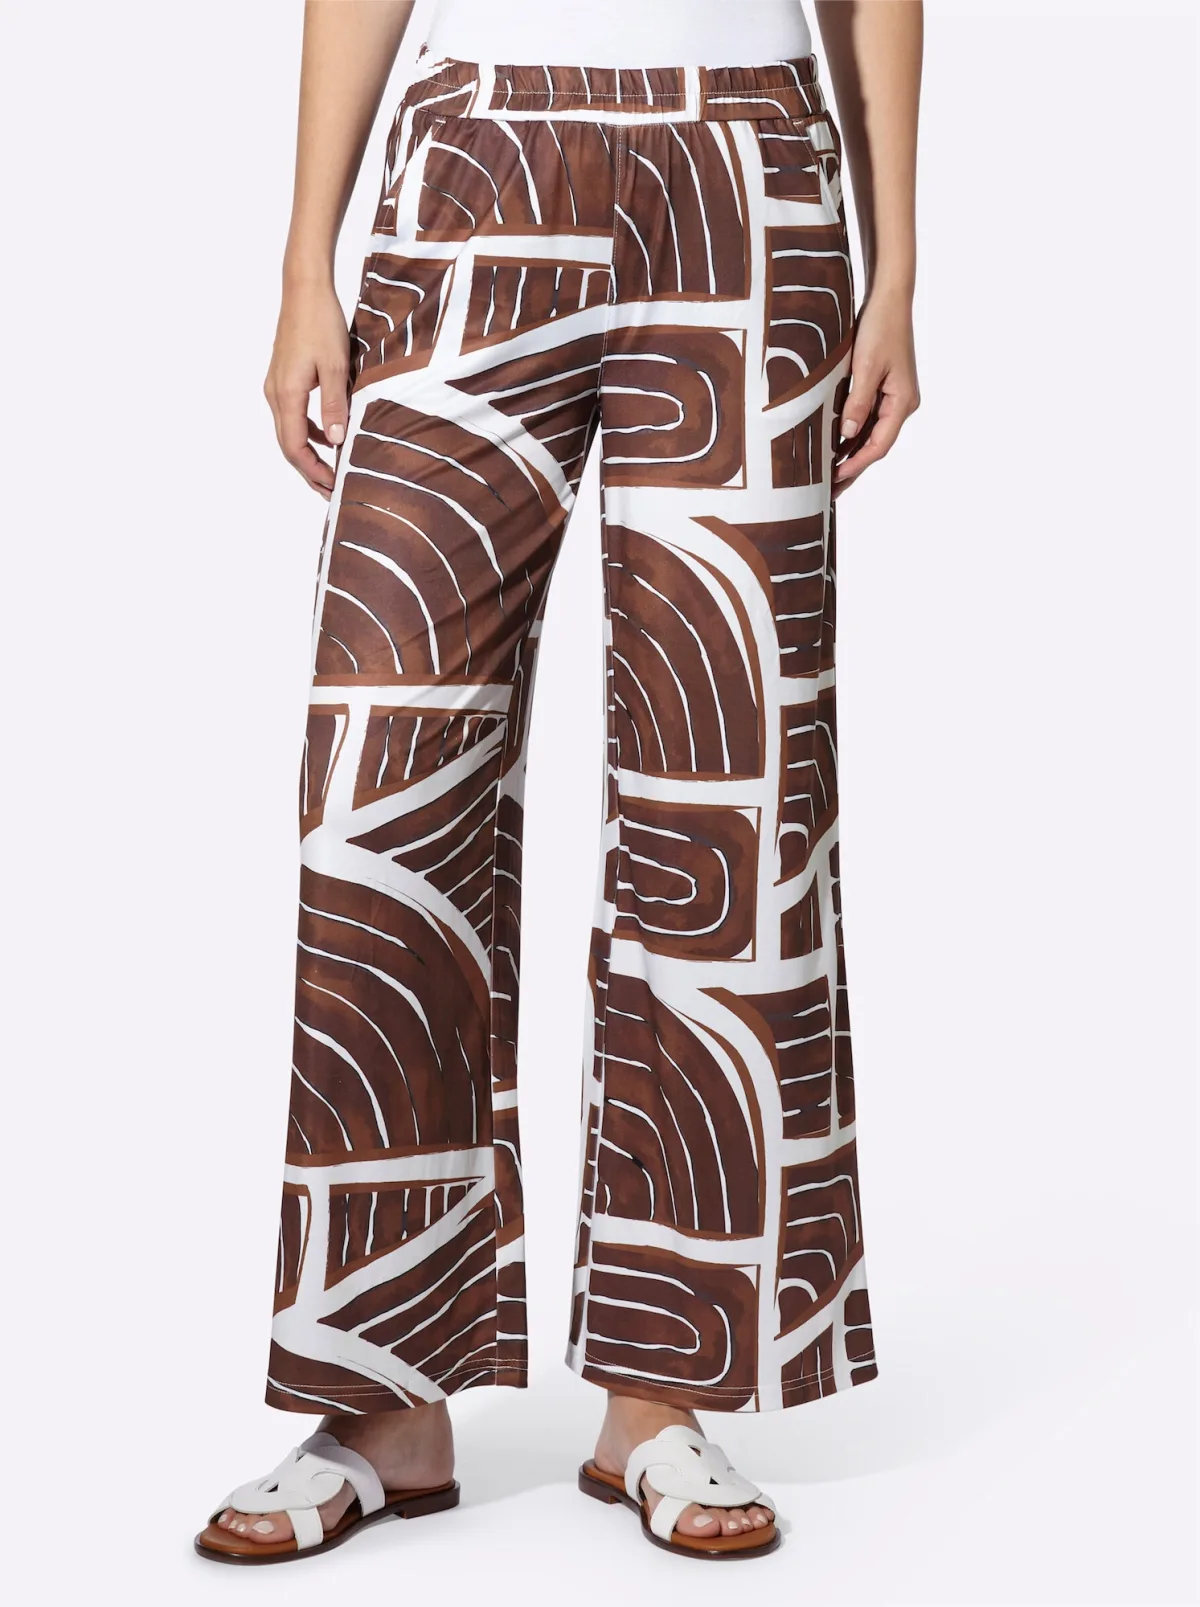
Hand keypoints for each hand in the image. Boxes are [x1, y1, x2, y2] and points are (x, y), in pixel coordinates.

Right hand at [263, 278, 350, 499]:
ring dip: (308, 454)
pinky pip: (292, 416)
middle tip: (330, 492)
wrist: (304, 289)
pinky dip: (308, 433)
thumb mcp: (337, 365)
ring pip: (289, 432)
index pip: (295, 447)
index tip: (332, 487)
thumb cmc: (321, 322)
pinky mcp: (283, 379)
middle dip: (309, 471)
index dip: (312, 471)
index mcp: (286, 394)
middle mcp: (275, 394)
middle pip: (288, 445)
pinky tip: (328, 437)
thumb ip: (335, 404)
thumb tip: (337, 441)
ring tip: (330, 472)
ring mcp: (276, 386)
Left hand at [834, 287, 919, 495]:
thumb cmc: (880, 327)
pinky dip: (852, 436)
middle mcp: (902, 404)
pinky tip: (835, 448)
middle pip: (875, 445)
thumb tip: (847, 434)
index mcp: (903, 402)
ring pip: (871, 435)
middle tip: (829, 493)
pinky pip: (867, 420)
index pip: (879, 444)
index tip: (835, 478)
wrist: (889, 299)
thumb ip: (858, 401)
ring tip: (829, 478)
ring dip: (851, 455)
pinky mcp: (884, 390)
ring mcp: (894, 398)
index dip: (856, 464)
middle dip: (853, 468)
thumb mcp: (867, 365)